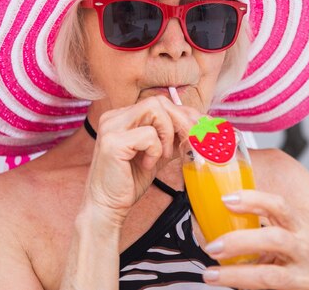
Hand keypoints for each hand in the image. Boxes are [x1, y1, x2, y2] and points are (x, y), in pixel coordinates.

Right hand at [84, 96, 199, 221]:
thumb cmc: (130, 181)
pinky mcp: (113, 142)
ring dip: (168, 133)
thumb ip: (172, 138)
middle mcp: (114, 117)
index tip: (200, 128)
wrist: (108, 206)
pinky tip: (147, 165)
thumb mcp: (157, 154)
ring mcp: (111, 127)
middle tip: (192, 140)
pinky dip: (155, 150)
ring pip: (154, 110)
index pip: (159, 103)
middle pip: (158, 102)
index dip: (183, 114)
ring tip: (163, 155)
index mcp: (123, 117)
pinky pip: (148, 135)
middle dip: (181, 120)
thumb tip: (198, 127)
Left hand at [202, 190, 308, 289]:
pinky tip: (230, 285)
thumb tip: (219, 227)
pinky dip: (246, 286)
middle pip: (275, 238)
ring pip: (270, 274)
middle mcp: (307, 248)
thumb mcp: (289, 241)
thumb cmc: (304, 265)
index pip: (279, 205)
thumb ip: (262, 233)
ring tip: (213, 273)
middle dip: (239, 241)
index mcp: (300, 227)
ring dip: (237, 273)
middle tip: (213, 245)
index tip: (226, 199)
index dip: (253, 199)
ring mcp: (307, 274)